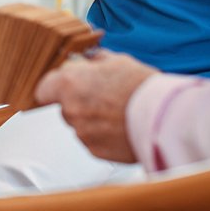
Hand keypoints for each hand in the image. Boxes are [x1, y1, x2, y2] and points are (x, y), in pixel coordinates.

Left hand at [34, 50, 156, 162]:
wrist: (165, 118)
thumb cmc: (142, 87)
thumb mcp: (117, 61)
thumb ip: (94, 60)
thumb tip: (87, 59)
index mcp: (70, 84)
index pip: (43, 87)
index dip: (54, 85)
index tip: (64, 84)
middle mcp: (71, 110)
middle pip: (64, 105)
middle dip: (79, 101)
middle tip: (103, 95)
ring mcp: (83, 133)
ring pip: (80, 124)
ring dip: (92, 118)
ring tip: (118, 111)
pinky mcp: (96, 151)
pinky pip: (93, 140)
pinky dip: (103, 134)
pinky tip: (122, 125)